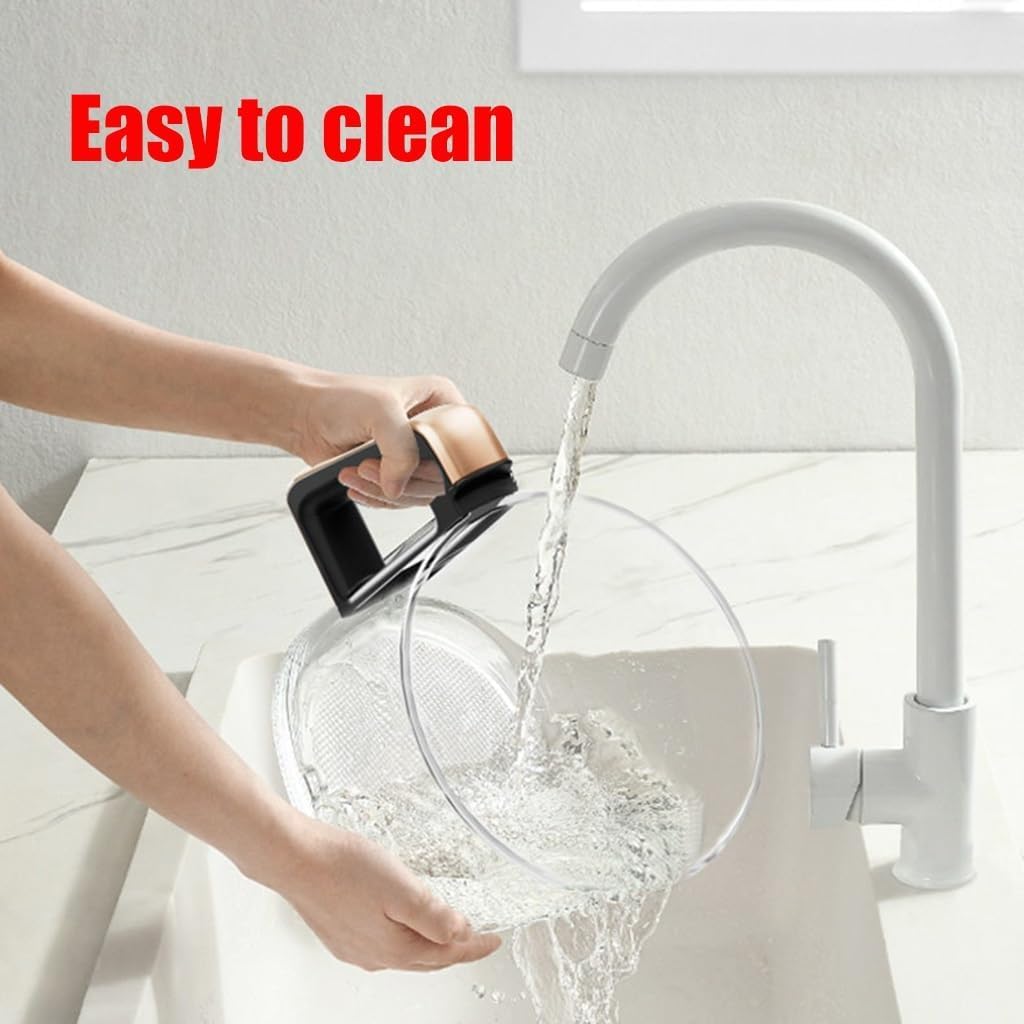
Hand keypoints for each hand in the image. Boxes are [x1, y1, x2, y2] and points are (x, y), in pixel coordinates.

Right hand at [261, 816, 500, 971]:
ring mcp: (353, 946)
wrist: (294, 858)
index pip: (446, 954)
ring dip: (428, 943)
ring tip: (445, 930)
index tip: (493, 942)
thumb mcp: (400, 888)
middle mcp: (373, 955)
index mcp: (394, 948)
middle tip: (476, 939)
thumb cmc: (342, 867)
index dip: (474, 947)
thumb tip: (459, 932)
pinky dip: (402, 935)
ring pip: (403, 952)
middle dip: (454, 949)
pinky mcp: (338, 931)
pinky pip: (381, 942)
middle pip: (426, 958)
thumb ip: (432, 915)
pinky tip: (401, 922)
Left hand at [290, 373, 464, 507]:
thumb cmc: (339, 399)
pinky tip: (358, 481)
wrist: (306, 416)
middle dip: (402, 477)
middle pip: (441, 475)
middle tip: (371, 464)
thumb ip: (400, 449)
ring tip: (359, 469)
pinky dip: (377, 497)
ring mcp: (415, 455)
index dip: (438, 460)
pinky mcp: (397, 474)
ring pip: (420, 492)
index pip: (460, 443)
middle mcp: (433, 429)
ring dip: (384, 489)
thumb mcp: (380, 411)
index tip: (410, 463)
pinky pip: (400, 499)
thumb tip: (400, 486)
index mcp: (441, 402)